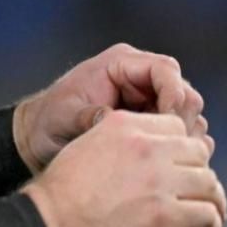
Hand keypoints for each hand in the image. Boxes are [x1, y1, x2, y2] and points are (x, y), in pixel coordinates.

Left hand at [12, 43, 210, 171]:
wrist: (38, 140)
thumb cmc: (48, 123)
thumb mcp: (65, 118)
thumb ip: (93, 116)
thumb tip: (119, 121)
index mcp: (120, 64)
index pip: (166, 69)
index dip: (173, 94)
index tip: (165, 125)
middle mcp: (141, 78)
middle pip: (185, 92)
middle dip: (180, 120)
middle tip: (166, 147)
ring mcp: (150, 100)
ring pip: (188, 114)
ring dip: (181, 137)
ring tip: (161, 158)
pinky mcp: (154, 121)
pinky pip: (181, 131)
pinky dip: (178, 146)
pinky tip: (162, 162)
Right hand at [23, 111, 225, 226]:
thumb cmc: (59, 198)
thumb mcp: (87, 148)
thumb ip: (120, 145)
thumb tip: (146, 158)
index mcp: (126, 126)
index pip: (176, 128)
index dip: (184, 149)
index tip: (184, 165)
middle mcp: (148, 149)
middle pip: (198, 153)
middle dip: (200, 172)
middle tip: (199, 190)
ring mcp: (160, 182)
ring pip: (209, 183)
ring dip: (212, 199)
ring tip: (210, 211)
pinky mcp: (167, 216)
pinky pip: (208, 214)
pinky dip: (212, 222)